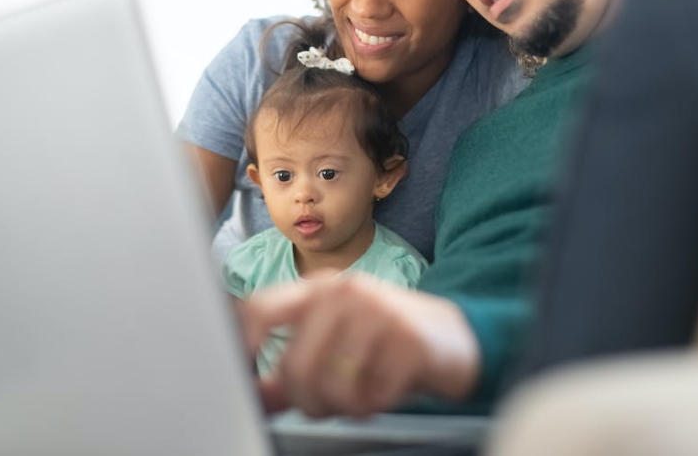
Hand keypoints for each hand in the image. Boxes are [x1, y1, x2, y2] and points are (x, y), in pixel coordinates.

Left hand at [240, 272, 480, 417]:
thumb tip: (254, 395)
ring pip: (331, 386)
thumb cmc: (386, 339)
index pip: (261, 310)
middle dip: (305, 400)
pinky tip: (386, 390)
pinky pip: (371, 397)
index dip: (241, 347)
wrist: (456, 335)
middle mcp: (345, 294)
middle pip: (295, 366)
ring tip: (359, 396)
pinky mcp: (409, 342)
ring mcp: (378, 315)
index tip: (242, 378)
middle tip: (323, 405)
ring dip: (343, 407)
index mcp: (319, 290)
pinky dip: (375, 406)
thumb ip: (292, 367)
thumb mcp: (337, 343)